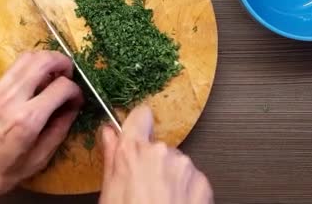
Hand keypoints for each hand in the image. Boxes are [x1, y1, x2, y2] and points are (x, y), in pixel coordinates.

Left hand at [0, 51, 83, 202]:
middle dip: (62, 62)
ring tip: (52, 75)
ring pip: (25, 58)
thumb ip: (59, 130)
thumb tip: (72, 109)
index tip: (76, 99)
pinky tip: (32, 87)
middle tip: (69, 73)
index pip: (61, 87)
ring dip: (44, 61)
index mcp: (26, 120)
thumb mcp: (37, 160)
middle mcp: (9, 100)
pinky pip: (12, 71)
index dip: (76, 90)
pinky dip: (28, 71)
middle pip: (42, 60)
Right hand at [99, 106, 213, 203]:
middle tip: (143, 188)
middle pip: (156, 146)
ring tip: (159, 202)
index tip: (136, 132)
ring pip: (175, 163)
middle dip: (152, 163)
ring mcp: (185, 166)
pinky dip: (185, 190)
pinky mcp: (203, 181)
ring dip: (169, 177)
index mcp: (134, 152)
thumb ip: (112, 158)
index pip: (140, 116)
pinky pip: (191, 178)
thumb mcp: (110, 193)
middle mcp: (162, 152)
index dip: (138, 124)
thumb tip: (108, 135)